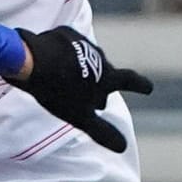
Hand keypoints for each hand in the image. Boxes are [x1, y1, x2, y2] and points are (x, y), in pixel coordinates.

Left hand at [9, 27, 152, 152]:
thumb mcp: (81, 117)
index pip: (130, 80)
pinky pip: (71, 47)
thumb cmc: (59, 92)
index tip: (148, 88)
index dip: (140, 85)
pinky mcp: (64, 34)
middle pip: (106, 71)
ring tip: (76, 83)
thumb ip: (102, 132)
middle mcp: (99, 56)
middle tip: (97, 101)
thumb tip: (123, 147)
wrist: (33, 62)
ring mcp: (82, 43)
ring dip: (86, 70)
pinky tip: (59, 63)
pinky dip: (69, 56)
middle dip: (104, 85)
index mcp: (107, 76)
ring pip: (89, 59)